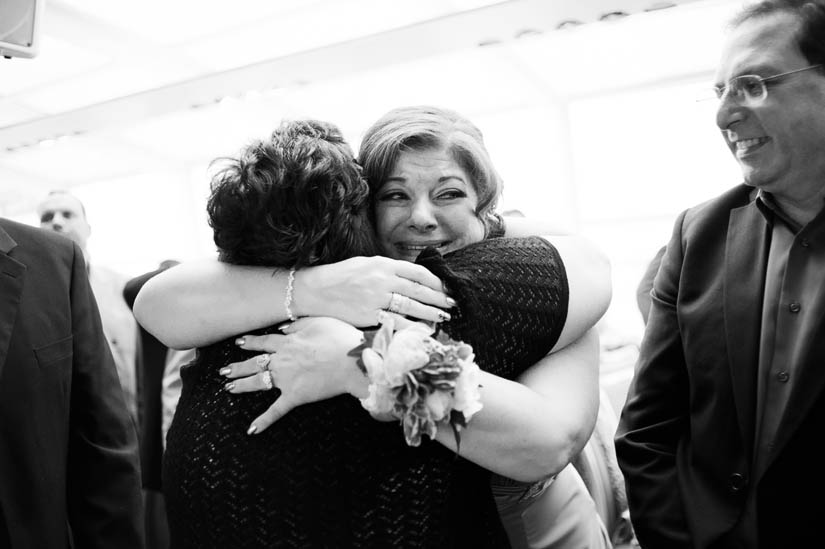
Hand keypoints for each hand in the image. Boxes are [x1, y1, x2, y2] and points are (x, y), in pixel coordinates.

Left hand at [221, 317, 367, 432]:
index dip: (250, 342)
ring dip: (242, 385)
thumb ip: (298, 324)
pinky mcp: (295, 396)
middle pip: (254, 362)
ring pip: (258, 382)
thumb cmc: (340, 338)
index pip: (264, 342)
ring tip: (229, 388)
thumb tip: (283, 328)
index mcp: (288, 342)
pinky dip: (263, 421)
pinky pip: (276, 410)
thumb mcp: (318, 321)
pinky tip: (251, 429)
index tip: (239, 343)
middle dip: (238, 366)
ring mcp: (286, 379)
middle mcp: (282, 360)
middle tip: (223, 370)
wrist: (351, 360)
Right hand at [298, 256, 455, 326]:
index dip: (435, 281)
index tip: (445, 288)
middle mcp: (382, 280)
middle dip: (439, 298)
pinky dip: (412, 326)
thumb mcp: (367, 264)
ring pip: (411, 307)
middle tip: (452, 305)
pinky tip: (422, 329)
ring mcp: (376, 299)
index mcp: (383, 264)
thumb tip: (414, 278)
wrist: (316, 289)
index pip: (417, 272)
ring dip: (431, 313)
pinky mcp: (369, 316)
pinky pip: (396, 322)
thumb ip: (390, 270)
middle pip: (419, 290)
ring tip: (443, 317)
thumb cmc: (343, 276)